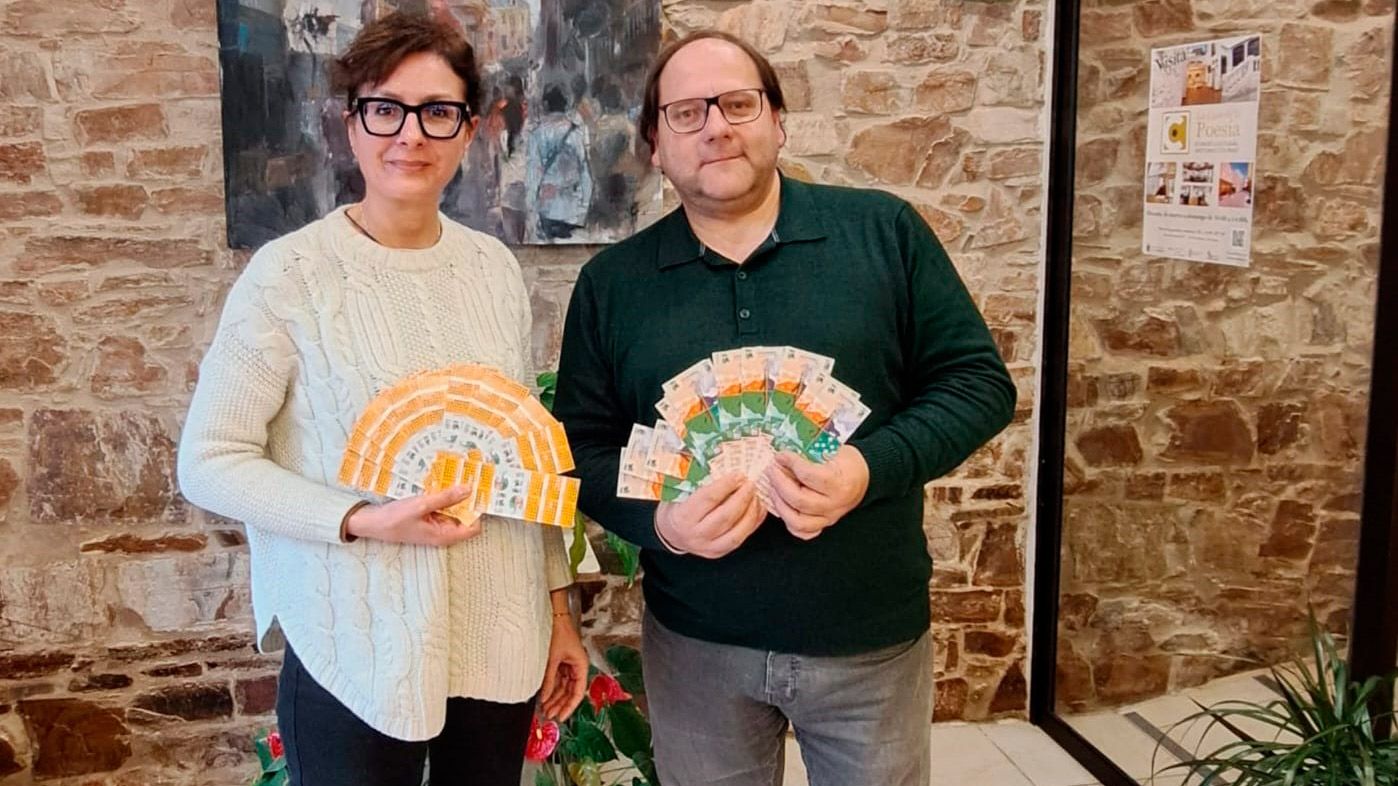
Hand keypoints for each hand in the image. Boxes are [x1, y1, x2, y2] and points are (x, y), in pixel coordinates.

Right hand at [344, 486, 483, 545]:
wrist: (372, 523)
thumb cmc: (394, 519)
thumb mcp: (421, 505)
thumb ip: (446, 498)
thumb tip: (468, 490)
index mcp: (444, 535)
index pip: (473, 527)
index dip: (477, 511)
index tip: (479, 493)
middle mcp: (442, 532)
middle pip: (464, 516)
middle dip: (467, 500)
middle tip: (469, 479)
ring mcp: (435, 525)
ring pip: (453, 510)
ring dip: (454, 496)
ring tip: (456, 477)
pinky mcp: (428, 517)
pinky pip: (442, 507)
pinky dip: (443, 496)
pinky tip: (440, 484)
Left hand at [539, 615, 587, 719]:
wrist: (553, 616)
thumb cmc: (558, 631)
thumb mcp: (552, 659)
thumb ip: (548, 679)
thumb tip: (545, 697)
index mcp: (581, 666)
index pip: (578, 692)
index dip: (570, 706)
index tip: (562, 717)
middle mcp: (576, 667)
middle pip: (570, 692)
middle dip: (560, 704)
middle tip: (549, 715)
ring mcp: (567, 665)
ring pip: (562, 687)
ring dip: (554, 698)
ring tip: (545, 709)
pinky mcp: (559, 662)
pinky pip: (556, 679)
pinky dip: (550, 688)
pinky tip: (544, 697)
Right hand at [655, 474, 766, 558]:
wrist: (671, 532)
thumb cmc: (677, 507)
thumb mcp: (681, 492)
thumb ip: (701, 483)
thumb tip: (728, 468)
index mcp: (683, 517)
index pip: (709, 499)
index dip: (726, 485)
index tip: (738, 474)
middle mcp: (696, 535)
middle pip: (726, 516)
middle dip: (742, 498)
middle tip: (751, 483)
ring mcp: (708, 547)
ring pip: (737, 532)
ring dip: (751, 512)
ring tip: (756, 496)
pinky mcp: (719, 552)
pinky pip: (741, 539)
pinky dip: (753, 523)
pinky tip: (757, 509)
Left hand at [764, 446, 868, 540]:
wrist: (861, 478)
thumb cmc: (845, 462)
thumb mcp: (833, 449)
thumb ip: (810, 449)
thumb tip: (786, 448)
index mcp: (840, 483)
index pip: (809, 476)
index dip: (791, 464)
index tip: (781, 455)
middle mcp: (835, 505)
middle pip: (799, 500)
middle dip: (779, 483)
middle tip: (772, 470)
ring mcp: (829, 518)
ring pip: (797, 521)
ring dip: (779, 503)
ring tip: (772, 487)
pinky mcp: (823, 525)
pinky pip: (802, 532)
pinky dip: (788, 521)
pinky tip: (783, 505)